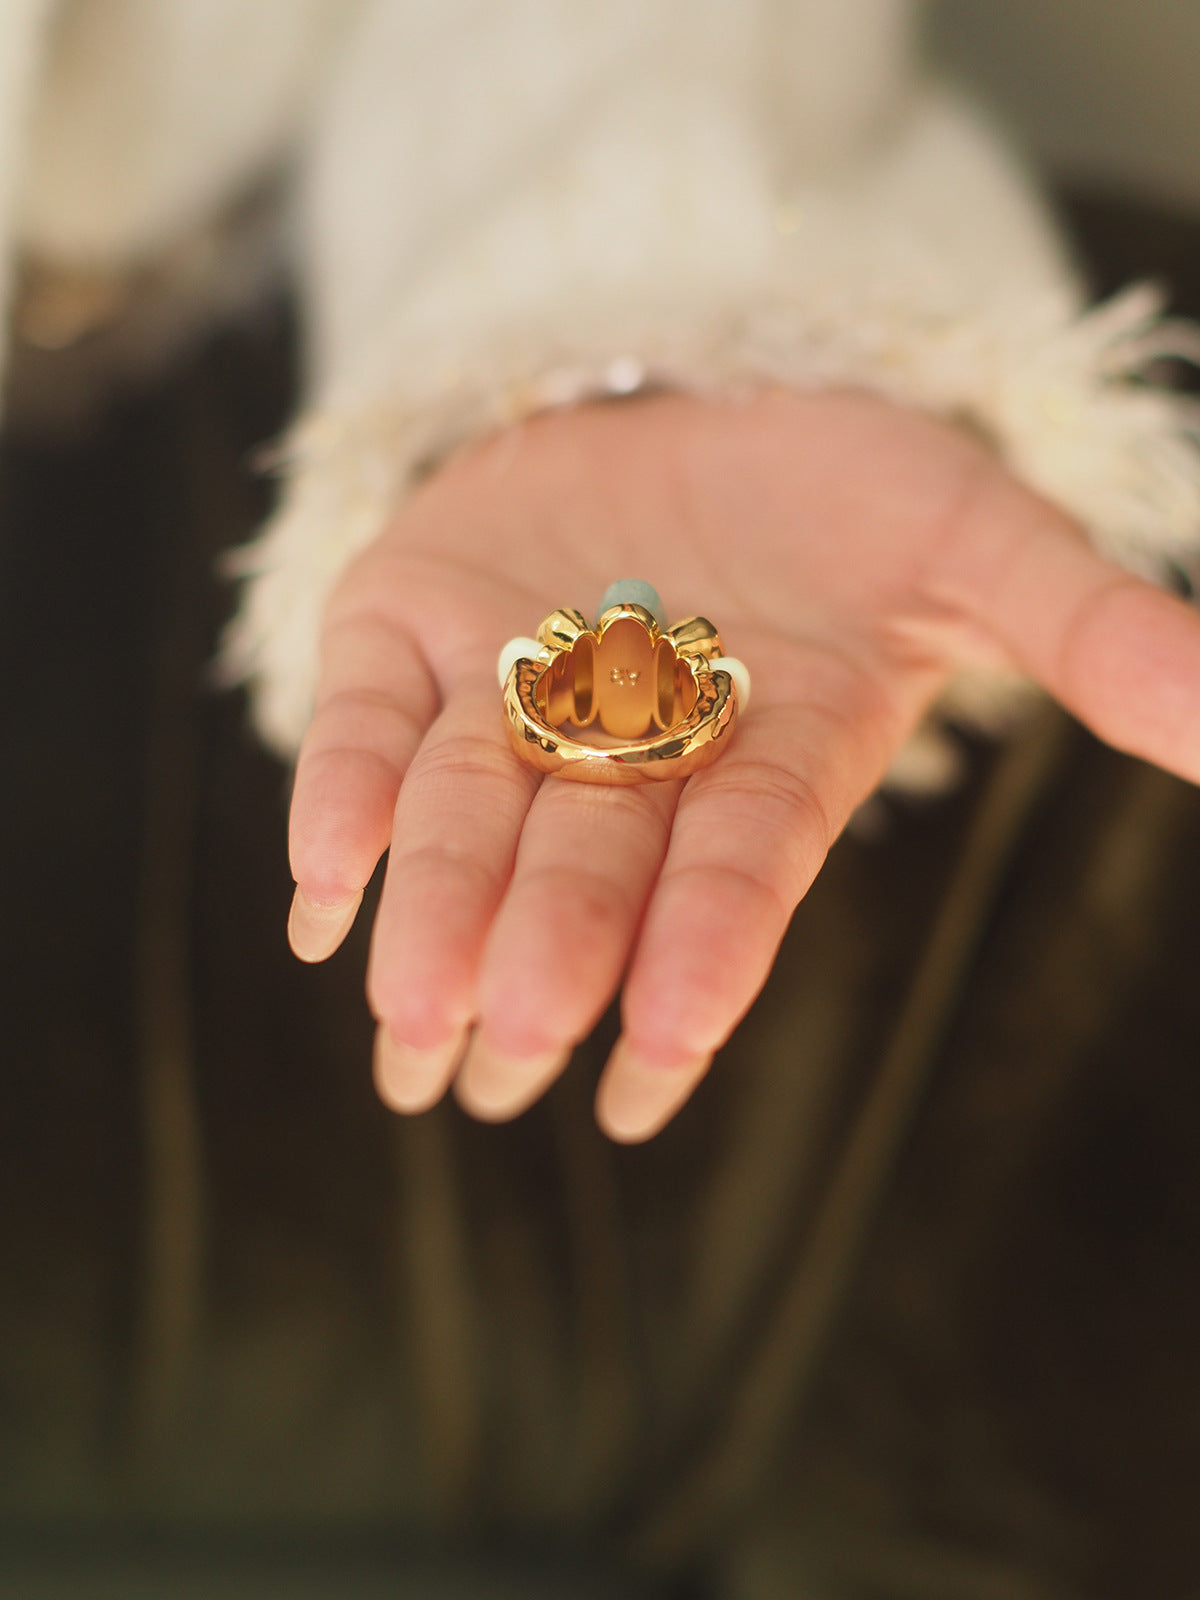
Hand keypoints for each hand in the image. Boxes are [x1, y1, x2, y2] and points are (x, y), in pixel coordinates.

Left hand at [285, 388, 1199, 1139]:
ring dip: (432, 914)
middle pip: (587, 864)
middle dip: (549, 950)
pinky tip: (318, 885)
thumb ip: (1084, 628)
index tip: (655, 1060)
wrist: (703, 401)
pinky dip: (340, 792)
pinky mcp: (416, 624)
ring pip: (468, 816)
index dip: (706, 955)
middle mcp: (633, 749)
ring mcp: (512, 687)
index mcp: (766, 751)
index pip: (739, 871)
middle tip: (502, 1055)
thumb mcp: (979, 540)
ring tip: (405, 1023)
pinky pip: (368, 719)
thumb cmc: (853, 490)